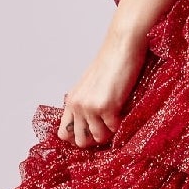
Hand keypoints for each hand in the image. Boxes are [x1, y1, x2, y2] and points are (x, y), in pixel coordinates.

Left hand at [57, 22, 148, 145]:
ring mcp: (91, 107)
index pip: (64, 134)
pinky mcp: (107, 107)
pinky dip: (121, 125)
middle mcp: (77, 105)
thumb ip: (85, 105)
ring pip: (98, 138)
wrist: (121, 48)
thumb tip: (91, 127)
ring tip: (117, 120)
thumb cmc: (111, 64)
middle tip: (107, 131)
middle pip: (80, 140)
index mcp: (71, 101)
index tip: (92, 135)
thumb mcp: (90, 86)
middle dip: (94, 140)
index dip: (78, 138)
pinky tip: (124, 112)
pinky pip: (114, 129)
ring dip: (109, 133)